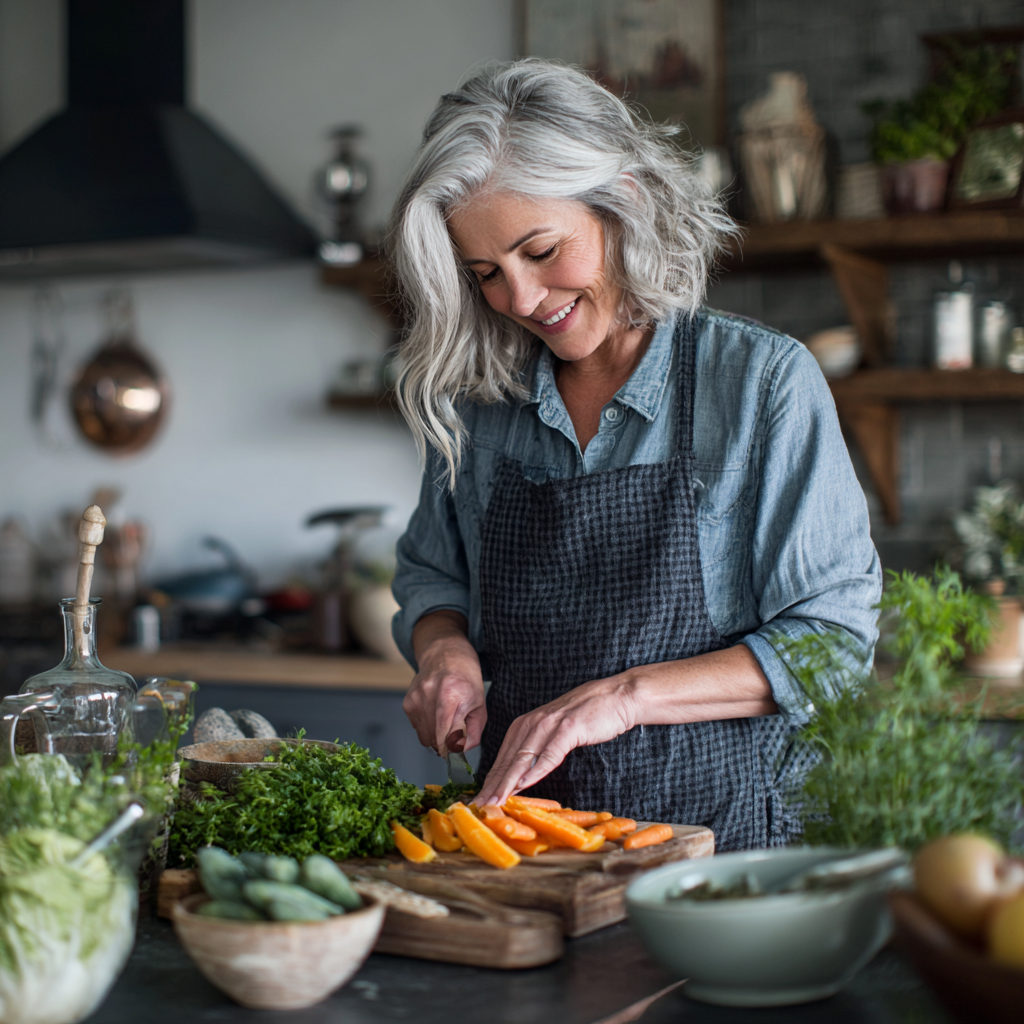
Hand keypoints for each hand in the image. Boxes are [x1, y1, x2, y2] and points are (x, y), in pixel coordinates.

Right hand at [403, 610, 486, 753]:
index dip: (452, 751)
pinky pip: (416, 727)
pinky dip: (427, 727)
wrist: (446, 654)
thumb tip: (461, 751)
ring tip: (446, 721)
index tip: (456, 754)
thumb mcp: (480, 704)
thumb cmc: (467, 679)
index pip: (446, 738)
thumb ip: (474, 732)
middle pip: (434, 740)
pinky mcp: (408, 702)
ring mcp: (416, 699)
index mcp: (451, 696)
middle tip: (454, 738)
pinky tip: (435, 712)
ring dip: (435, 737)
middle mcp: (430, 697)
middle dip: (445, 745)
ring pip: (424, 737)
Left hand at [475, 675, 637, 806]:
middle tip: (481, 806)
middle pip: (508, 760)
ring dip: (508, 783)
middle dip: (492, 786)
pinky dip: (536, 770)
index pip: (503, 758)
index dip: (490, 782)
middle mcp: (532, 723)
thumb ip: (538, 748)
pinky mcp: (568, 728)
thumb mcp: (555, 731)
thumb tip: (522, 774)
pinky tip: (525, 784)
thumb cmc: (588, 716)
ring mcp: (550, 725)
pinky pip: (549, 753)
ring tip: (496, 800)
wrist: (617, 697)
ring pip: (523, 759)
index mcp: (526, 724)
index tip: (480, 801)